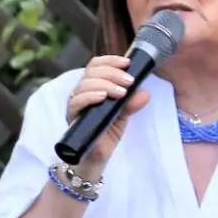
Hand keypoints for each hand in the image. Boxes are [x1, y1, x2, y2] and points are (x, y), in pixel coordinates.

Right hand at [65, 54, 151, 173]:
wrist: (96, 157)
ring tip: (121, 93)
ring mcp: (75, 104)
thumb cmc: (106, 132)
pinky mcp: (71, 117)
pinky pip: (77, 102)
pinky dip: (90, 96)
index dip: (110, 60)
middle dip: (112, 73)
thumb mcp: (123, 115)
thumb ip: (131, 103)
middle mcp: (81, 91)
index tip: (127, 63)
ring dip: (104, 84)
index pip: (96, 65)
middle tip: (129, 82)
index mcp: (92, 86)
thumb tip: (145, 93)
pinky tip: (103, 97)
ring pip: (84, 84)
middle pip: (91, 72)